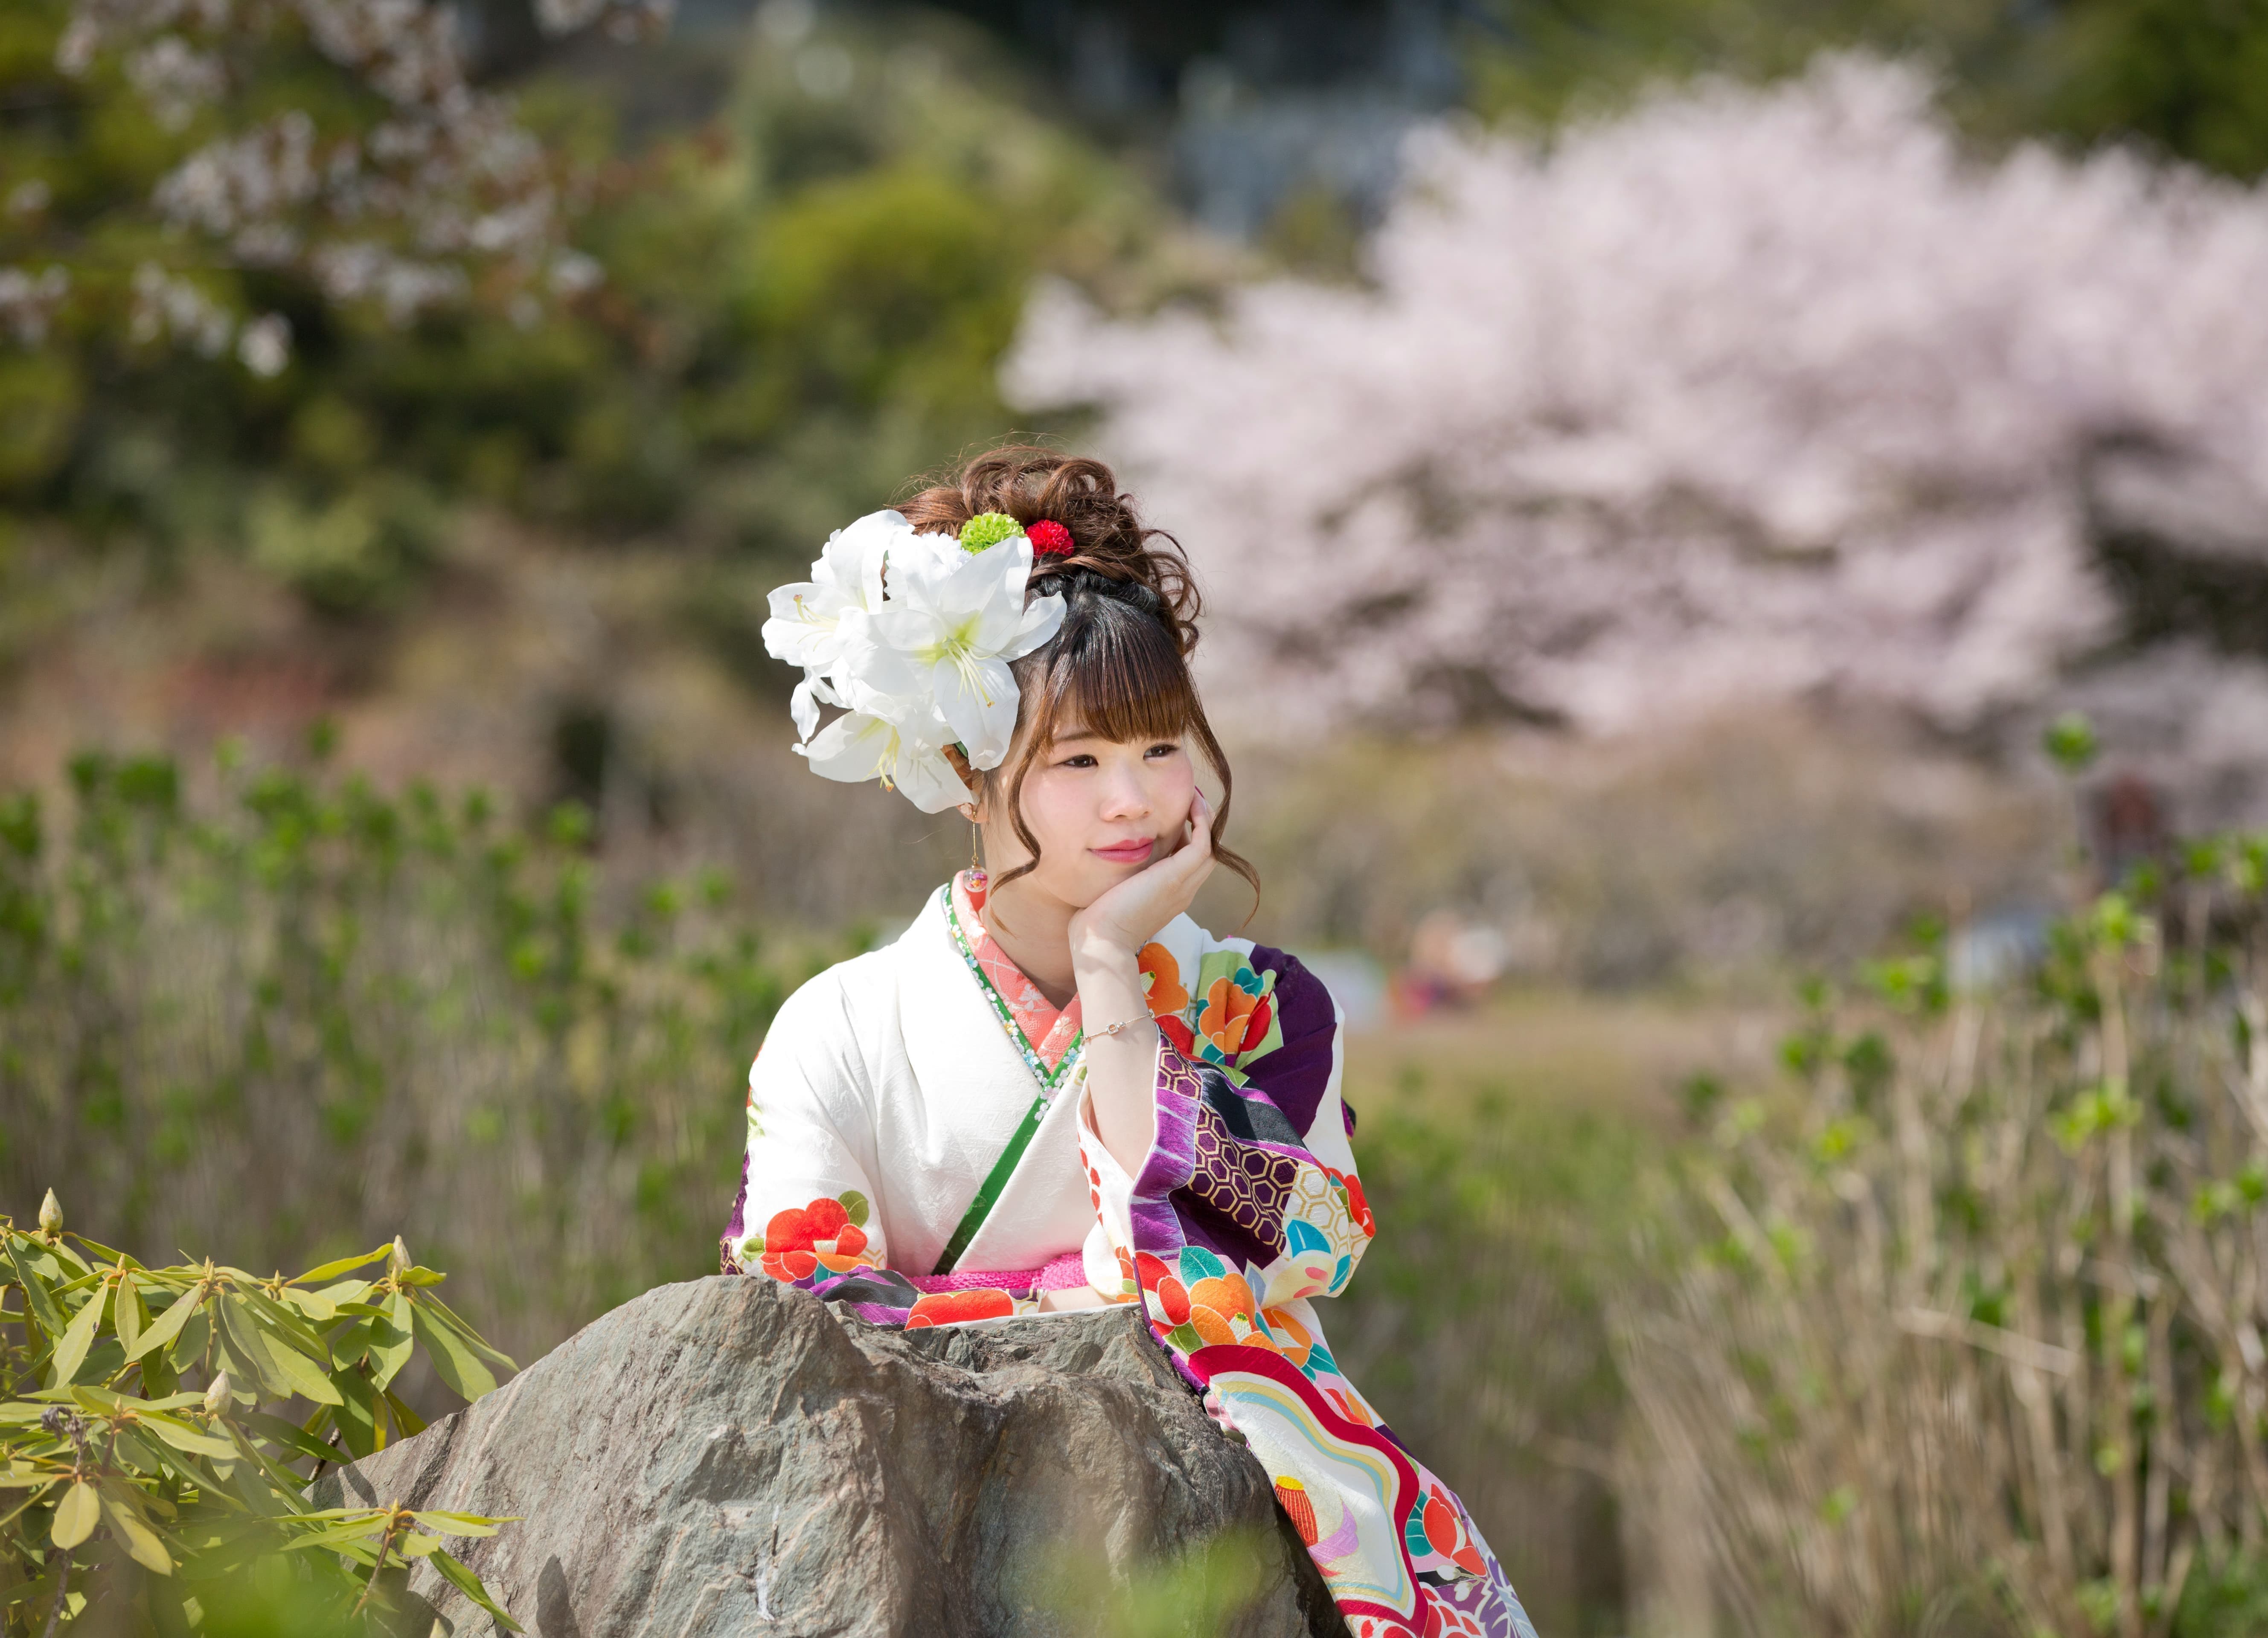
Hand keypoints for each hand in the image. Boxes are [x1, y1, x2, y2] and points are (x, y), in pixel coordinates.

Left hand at [1067, 790, 1215, 963]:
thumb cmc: (1096, 921)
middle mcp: (1182, 892)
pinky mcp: (1177, 877)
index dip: (1187, 837)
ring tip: (1193, 797)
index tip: (1175, 816)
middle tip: (1190, 800)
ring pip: (1211, 847)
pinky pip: (1203, 843)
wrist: (1100, 939)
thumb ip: (1119, 877)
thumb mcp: (1113, 893)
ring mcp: (1183, 886)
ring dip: (1206, 819)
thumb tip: (1107, 859)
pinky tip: (1190, 804)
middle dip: (1202, 825)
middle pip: (1206, 854)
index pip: (1189, 863)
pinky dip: (1201, 822)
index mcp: (1169, 897)